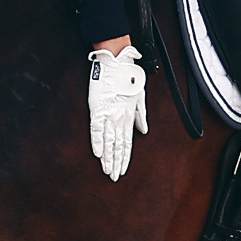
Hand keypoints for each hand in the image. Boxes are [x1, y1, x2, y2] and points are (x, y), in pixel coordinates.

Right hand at [87, 46, 147, 180]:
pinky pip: (97, 129)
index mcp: (128, 116)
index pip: (127, 143)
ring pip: (108, 141)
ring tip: (107, 171)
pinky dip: (97, 142)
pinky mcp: (97, 108)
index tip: (123, 170)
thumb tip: (143, 130)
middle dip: (116, 163)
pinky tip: (98, 154)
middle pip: (118, 146)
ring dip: (108, 157)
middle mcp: (119, 118)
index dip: (125, 158)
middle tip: (114, 177)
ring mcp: (108, 114)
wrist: (117, 62)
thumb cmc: (128, 77)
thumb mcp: (140, 96)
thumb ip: (141, 115)